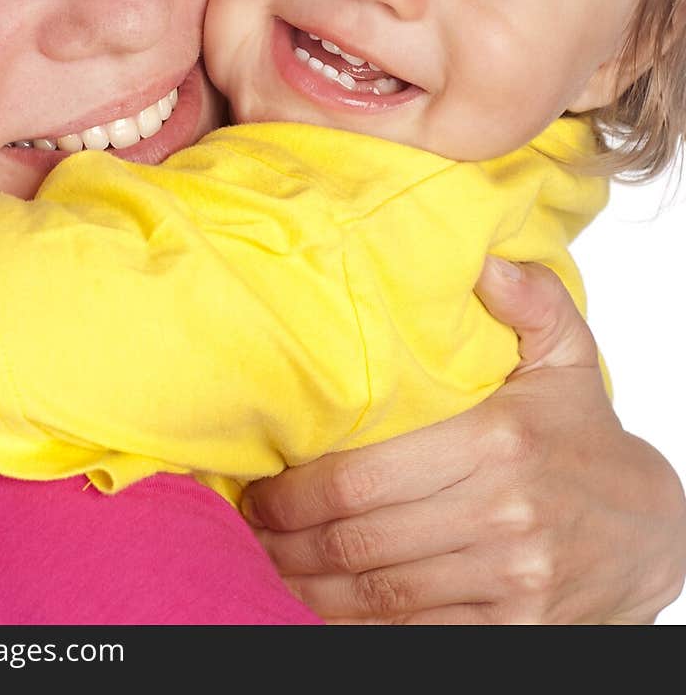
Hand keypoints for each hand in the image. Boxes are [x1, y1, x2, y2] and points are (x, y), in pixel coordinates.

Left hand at [242, 258, 685, 623]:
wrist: (654, 531)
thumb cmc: (584, 434)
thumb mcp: (565, 356)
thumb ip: (529, 300)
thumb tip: (482, 258)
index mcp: (497, 439)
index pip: (363, 476)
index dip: (295, 488)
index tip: (258, 483)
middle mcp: (501, 514)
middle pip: (358, 539)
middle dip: (286, 538)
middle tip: (248, 525)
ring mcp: (510, 579)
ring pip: (378, 593)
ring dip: (308, 586)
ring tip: (268, 564)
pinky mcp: (517, 630)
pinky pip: (416, 635)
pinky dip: (358, 627)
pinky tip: (320, 604)